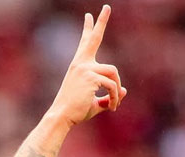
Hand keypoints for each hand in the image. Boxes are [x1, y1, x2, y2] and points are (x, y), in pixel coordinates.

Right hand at [49, 5, 125, 125]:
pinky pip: (112, 85)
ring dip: (117, 90)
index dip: (88, 29)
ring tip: (114, 104)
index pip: (85, 44)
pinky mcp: (91, 77)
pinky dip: (115, 97)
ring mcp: (86, 69)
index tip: (89, 16)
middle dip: (101, 22)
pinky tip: (112, 107)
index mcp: (79, 67)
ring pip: (113, 73)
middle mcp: (81, 64)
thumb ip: (108, 97)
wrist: (61, 117)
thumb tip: (124, 91)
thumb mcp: (93, 103)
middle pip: (94, 39)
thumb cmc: (74, 112)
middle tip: (106, 7)